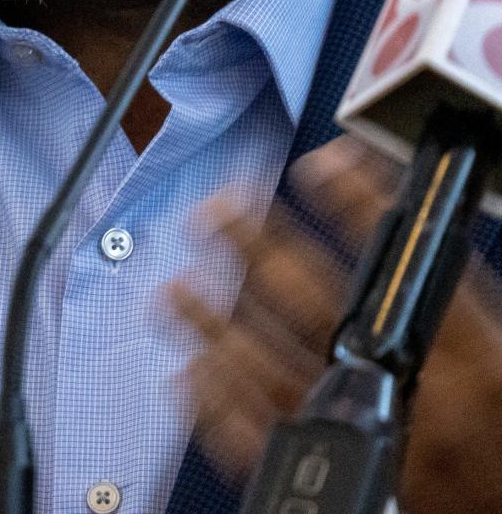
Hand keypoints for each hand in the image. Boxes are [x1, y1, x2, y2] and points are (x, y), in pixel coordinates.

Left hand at [173, 136, 501, 513]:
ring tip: (177, 285)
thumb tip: (407, 217)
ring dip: (215, 323)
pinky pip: (261, 442)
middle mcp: (404, 392)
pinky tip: (192, 370)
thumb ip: (454, 291)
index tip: (318, 164)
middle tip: (217, 209)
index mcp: (465, 357)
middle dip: (257, 248)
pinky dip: (219, 406)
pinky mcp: (334, 485)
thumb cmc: (500, 433)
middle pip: (314, 304)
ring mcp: (362, 439)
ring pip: (270, 370)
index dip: (357, 203)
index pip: (401, 265)